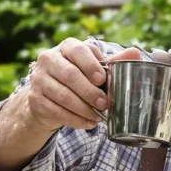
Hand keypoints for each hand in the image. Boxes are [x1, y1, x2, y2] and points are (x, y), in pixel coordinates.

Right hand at [24, 38, 141, 131]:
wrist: (49, 96)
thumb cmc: (79, 78)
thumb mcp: (95, 69)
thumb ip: (113, 62)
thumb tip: (136, 54)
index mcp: (66, 47)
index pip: (78, 50)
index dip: (90, 65)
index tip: (102, 80)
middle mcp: (48, 59)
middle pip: (69, 75)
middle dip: (89, 92)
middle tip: (104, 104)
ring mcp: (38, 79)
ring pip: (62, 95)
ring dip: (83, 108)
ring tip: (98, 116)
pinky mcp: (35, 99)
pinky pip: (56, 111)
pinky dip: (75, 119)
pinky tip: (88, 123)